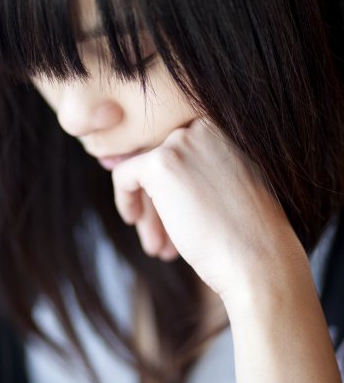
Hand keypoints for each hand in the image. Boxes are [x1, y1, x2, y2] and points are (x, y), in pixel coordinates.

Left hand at [112, 117, 303, 301]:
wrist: (257, 258)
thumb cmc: (248, 234)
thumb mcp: (228, 186)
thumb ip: (199, 170)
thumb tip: (159, 174)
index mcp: (226, 126)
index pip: (181, 150)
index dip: (174, 187)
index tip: (176, 216)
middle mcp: (206, 124)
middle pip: (162, 160)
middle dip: (159, 201)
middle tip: (162, 237)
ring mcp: (183, 141)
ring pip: (144, 170)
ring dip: (148, 208)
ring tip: (156, 244)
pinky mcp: (161, 162)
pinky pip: (124, 175)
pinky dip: (125, 198)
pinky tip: (135, 221)